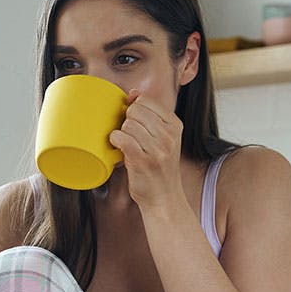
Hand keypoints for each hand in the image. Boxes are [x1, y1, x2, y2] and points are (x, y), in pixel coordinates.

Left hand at [108, 89, 184, 211]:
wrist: (164, 198)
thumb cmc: (159, 167)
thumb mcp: (163, 138)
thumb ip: (150, 116)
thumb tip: (133, 93)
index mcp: (175, 125)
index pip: (145, 101)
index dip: (133, 110)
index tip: (135, 124)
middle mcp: (169, 135)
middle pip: (134, 111)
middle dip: (127, 122)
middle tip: (130, 138)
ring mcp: (157, 148)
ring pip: (127, 124)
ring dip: (122, 134)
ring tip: (128, 147)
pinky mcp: (142, 160)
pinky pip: (121, 138)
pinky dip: (115, 142)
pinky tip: (119, 149)